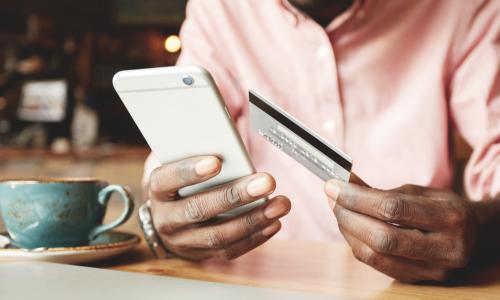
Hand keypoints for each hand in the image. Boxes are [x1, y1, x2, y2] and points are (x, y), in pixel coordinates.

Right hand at [148, 155, 290, 260]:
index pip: (168, 180)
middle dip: (235, 196)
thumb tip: (233, 139)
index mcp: (158, 190)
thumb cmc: (181, 184)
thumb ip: (199, 153)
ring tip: (280, 204)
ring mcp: (185, 240)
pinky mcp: (204, 254)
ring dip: (253, 219)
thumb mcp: (180, 164)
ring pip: (218, 234)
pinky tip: (273, 222)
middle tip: (266, 182)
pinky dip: (255, 237)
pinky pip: (230, 250)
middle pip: (199, 209)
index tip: (215, 162)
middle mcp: (167, 218)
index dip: (190, 172)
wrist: (168, 219)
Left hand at [324, 180, 478, 282]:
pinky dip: (357, 244)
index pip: (394, 208)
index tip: (334, 185)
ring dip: (348, 230)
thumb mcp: (418, 191)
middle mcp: (446, 249)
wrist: (473, 235)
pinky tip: (349, 227)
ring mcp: (433, 270)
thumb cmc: (442, 207)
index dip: (358, 197)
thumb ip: (381, 190)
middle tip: (332, 197)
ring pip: (376, 255)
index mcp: (450, 217)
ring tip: (338, 209)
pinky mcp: (418, 280)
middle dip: (349, 215)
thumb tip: (343, 183)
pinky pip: (377, 264)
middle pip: (382, 237)